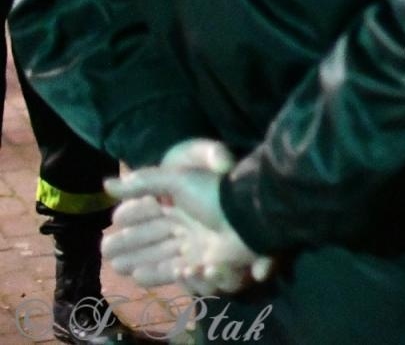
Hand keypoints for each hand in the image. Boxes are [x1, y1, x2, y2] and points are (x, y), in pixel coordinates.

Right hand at [103, 141, 270, 294]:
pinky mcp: (205, 263)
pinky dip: (159, 274)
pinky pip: (178, 272)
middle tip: (105, 252)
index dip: (129, 221)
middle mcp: (188, 224)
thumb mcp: (177, 179)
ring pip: (160, 257)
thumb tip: (107, 185)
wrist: (247, 215)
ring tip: (119, 266)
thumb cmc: (213, 194)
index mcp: (181, 203)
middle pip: (151, 238)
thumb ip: (144, 182)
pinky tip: (139, 275)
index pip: (149, 214)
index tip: (109, 227)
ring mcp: (196, 245)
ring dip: (138, 261)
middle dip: (127, 246)